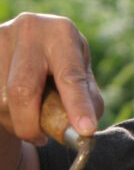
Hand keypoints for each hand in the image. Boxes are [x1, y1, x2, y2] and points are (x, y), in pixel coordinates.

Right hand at [0, 11, 103, 143]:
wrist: (28, 44)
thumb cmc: (62, 64)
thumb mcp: (82, 74)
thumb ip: (88, 101)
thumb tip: (83, 130)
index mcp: (61, 33)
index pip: (70, 76)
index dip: (78, 105)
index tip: (85, 129)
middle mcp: (29, 30)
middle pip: (22, 90)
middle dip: (31, 124)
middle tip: (41, 139)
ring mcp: (0, 38)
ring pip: (1, 100)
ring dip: (16, 122)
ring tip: (30, 119)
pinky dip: (5, 116)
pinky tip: (14, 110)